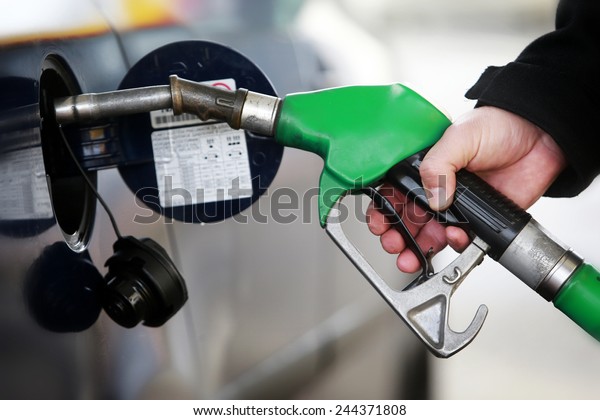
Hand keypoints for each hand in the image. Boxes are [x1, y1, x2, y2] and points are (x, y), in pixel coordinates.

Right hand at [367, 106, 566, 272]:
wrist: (541, 137)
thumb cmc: (500, 126)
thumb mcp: (460, 136)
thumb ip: (438, 165)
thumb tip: (432, 199)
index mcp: (424, 166)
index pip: (393, 191)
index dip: (383, 209)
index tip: (379, 223)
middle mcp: (436, 188)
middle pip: (406, 218)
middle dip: (396, 236)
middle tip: (394, 244)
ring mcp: (456, 206)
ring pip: (428, 234)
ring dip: (418, 248)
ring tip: (413, 257)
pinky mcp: (477, 220)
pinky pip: (459, 240)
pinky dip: (454, 245)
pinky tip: (453, 240)